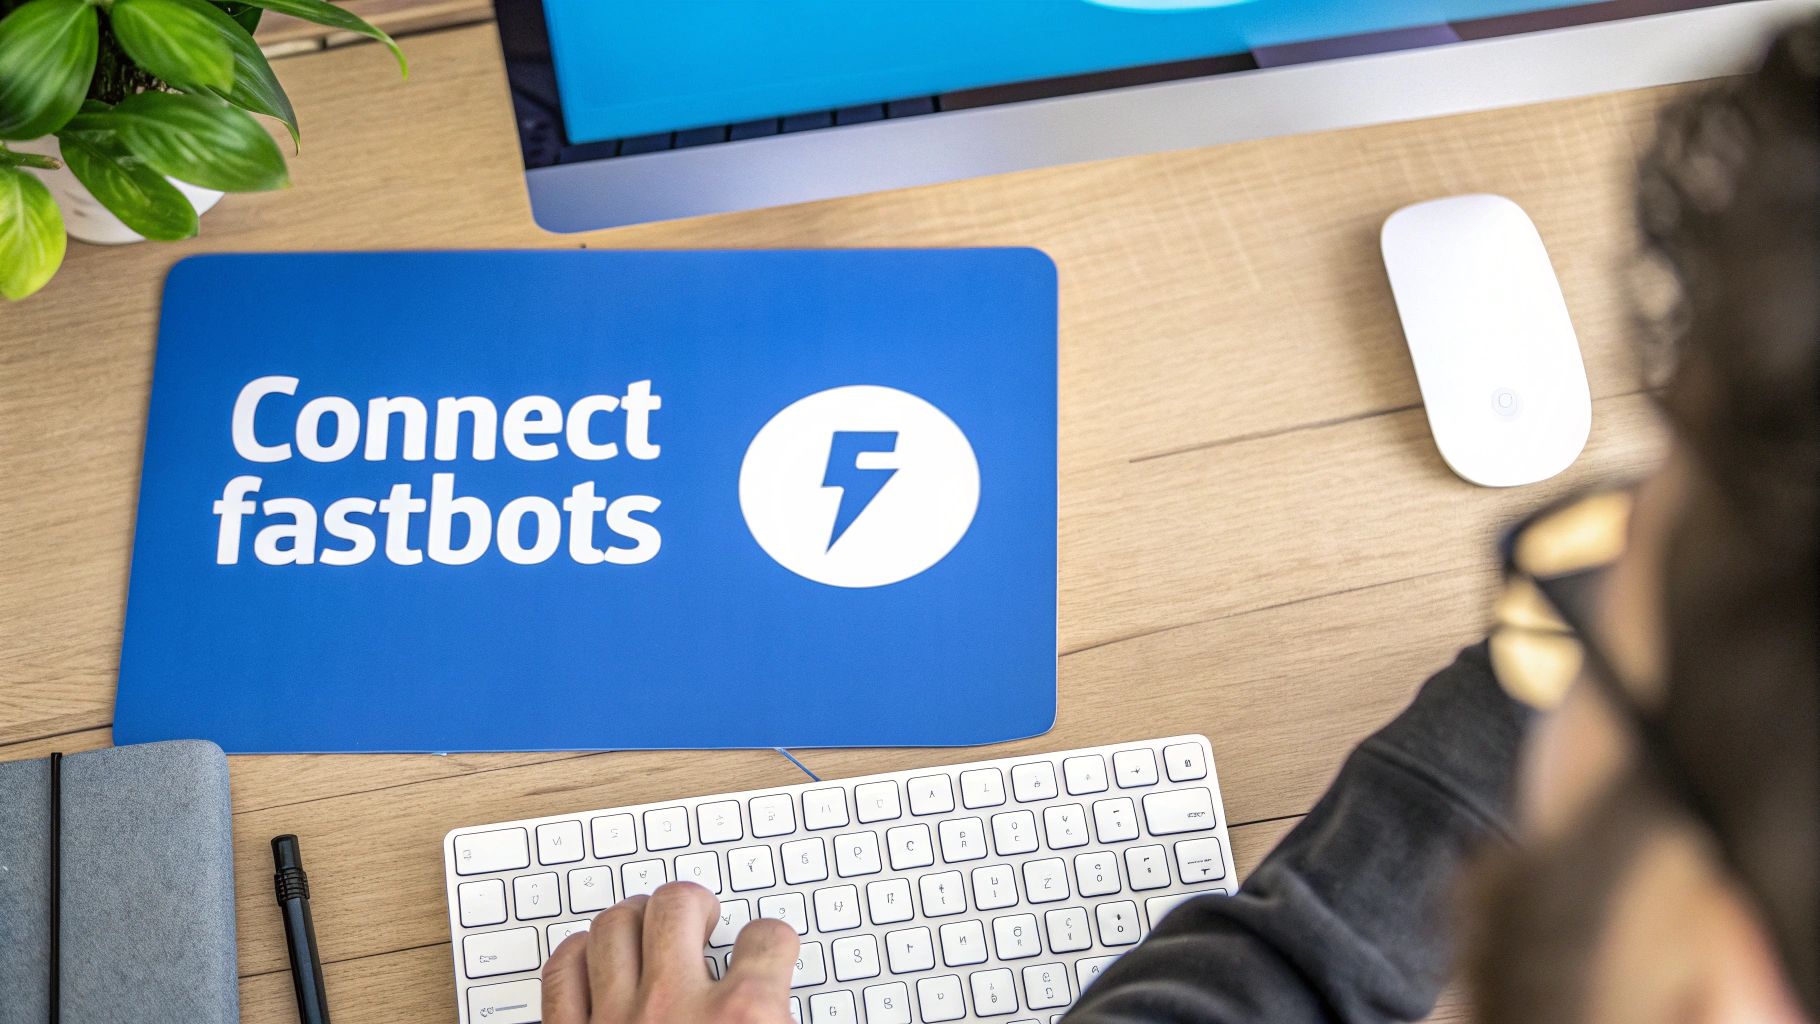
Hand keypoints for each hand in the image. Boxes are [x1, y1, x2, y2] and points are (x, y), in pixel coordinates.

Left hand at [542, 881, 800, 1022]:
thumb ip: (779, 1017)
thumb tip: (787, 1007)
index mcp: (743, 1017)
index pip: (767, 939)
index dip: (769, 940)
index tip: (765, 947)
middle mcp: (676, 1006)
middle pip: (679, 904)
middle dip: (693, 904)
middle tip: (701, 920)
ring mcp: (616, 1020)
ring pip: (614, 925)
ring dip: (634, 922)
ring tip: (648, 933)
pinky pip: (562, 973)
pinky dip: (577, 958)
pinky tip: (594, 962)